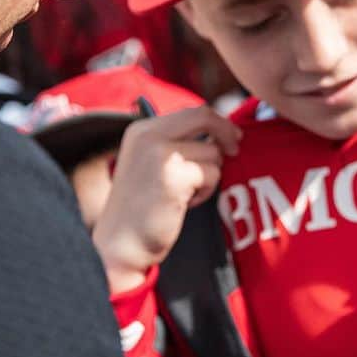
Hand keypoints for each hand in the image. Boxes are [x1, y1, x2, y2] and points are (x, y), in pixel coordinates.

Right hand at [91, 107, 240, 292]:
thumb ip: (177, 143)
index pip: (192, 111)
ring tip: (185, 194)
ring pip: (212, 152)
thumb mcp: (151, 164)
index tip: (231, 136)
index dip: (218, 123)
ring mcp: (160, 153)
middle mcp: (148, 135)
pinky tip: (185, 204)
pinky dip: (205, 191)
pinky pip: (211, 174)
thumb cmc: (142, 208)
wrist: (120, 245)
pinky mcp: (173, 175)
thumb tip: (219, 131)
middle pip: (205, 117)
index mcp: (141, 130)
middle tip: (235, 150)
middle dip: (227, 132)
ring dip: (208, 175)